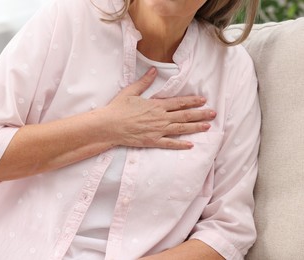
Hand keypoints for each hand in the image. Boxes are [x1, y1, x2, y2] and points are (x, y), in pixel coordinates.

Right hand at [100, 67, 215, 149]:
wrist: (109, 125)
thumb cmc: (118, 108)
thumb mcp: (131, 91)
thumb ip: (144, 82)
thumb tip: (153, 71)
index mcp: (156, 105)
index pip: (179, 102)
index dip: (192, 101)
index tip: (203, 100)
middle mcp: (160, 117)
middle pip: (184, 115)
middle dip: (200, 114)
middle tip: (213, 113)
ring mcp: (157, 130)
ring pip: (180, 128)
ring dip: (195, 127)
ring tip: (207, 127)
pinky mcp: (152, 141)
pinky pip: (169, 143)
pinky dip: (180, 144)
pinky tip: (190, 145)